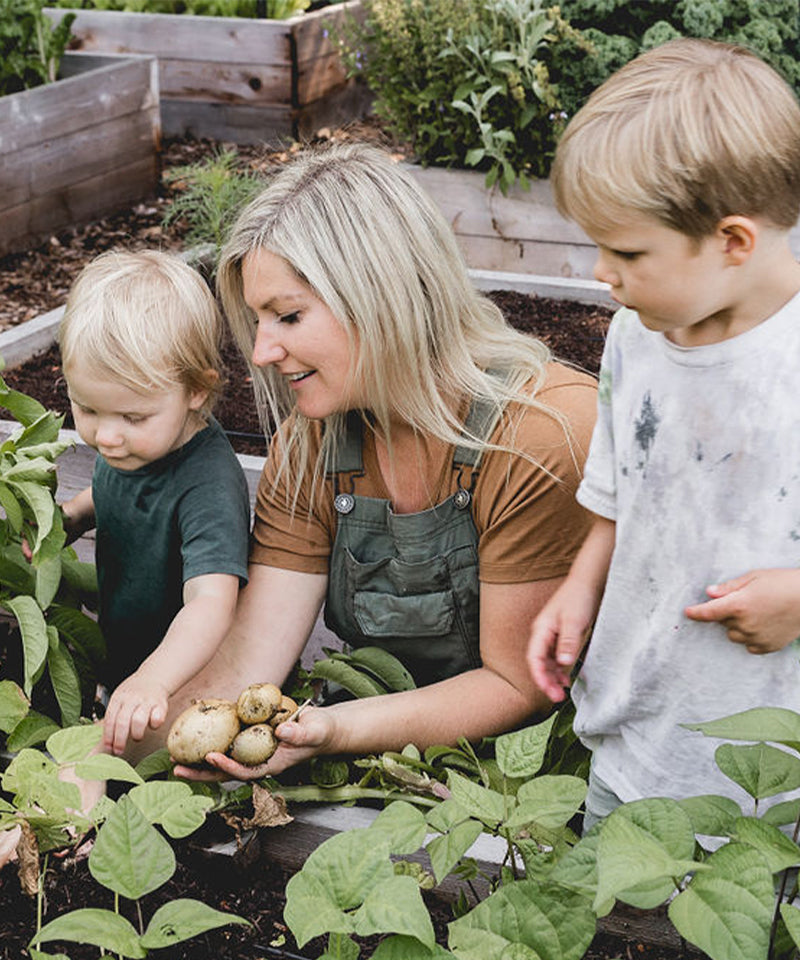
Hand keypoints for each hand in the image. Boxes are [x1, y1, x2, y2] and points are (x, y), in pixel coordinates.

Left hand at [103, 675, 168, 755]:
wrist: (154, 677)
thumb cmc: (133, 694)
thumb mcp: (120, 699)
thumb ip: (113, 716)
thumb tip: (103, 742)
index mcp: (119, 697)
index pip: (110, 718)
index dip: (108, 735)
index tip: (108, 747)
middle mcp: (132, 698)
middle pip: (122, 721)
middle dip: (119, 740)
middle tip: (119, 751)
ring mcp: (147, 700)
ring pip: (139, 720)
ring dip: (136, 734)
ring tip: (137, 737)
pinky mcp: (161, 704)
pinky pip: (157, 718)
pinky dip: (154, 725)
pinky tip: (152, 726)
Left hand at [172, 706, 335, 780]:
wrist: (322, 728)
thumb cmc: (321, 731)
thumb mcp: (314, 731)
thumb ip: (299, 733)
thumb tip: (281, 730)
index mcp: (272, 764)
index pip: (245, 770)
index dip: (227, 766)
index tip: (211, 757)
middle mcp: (258, 760)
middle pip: (225, 771)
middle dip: (201, 772)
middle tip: (177, 767)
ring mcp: (253, 750)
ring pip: (223, 758)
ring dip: (199, 759)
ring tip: (175, 756)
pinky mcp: (251, 738)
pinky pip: (229, 741)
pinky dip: (212, 739)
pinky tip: (195, 733)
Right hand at [527, 579, 595, 701]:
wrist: (587, 583)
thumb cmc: (578, 598)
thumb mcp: (574, 621)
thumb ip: (568, 642)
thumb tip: (563, 662)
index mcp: (541, 630)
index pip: (534, 658)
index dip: (539, 676)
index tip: (548, 690)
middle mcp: (543, 634)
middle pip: (538, 663)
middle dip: (546, 681)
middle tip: (557, 697)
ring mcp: (551, 636)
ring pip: (547, 662)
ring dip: (553, 678)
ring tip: (562, 691)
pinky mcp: (561, 637)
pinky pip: (556, 658)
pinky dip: (560, 670)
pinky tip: (567, 678)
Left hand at [685, 568, 799, 654]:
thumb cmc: (783, 583)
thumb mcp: (754, 577)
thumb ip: (730, 587)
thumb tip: (709, 593)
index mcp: (738, 605)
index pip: (708, 613)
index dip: (695, 613)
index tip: (687, 612)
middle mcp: (744, 624)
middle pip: (722, 623)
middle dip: (726, 613)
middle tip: (743, 602)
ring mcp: (756, 637)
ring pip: (734, 636)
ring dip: (737, 626)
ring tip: (755, 613)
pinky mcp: (768, 646)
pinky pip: (749, 646)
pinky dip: (751, 637)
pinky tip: (763, 624)